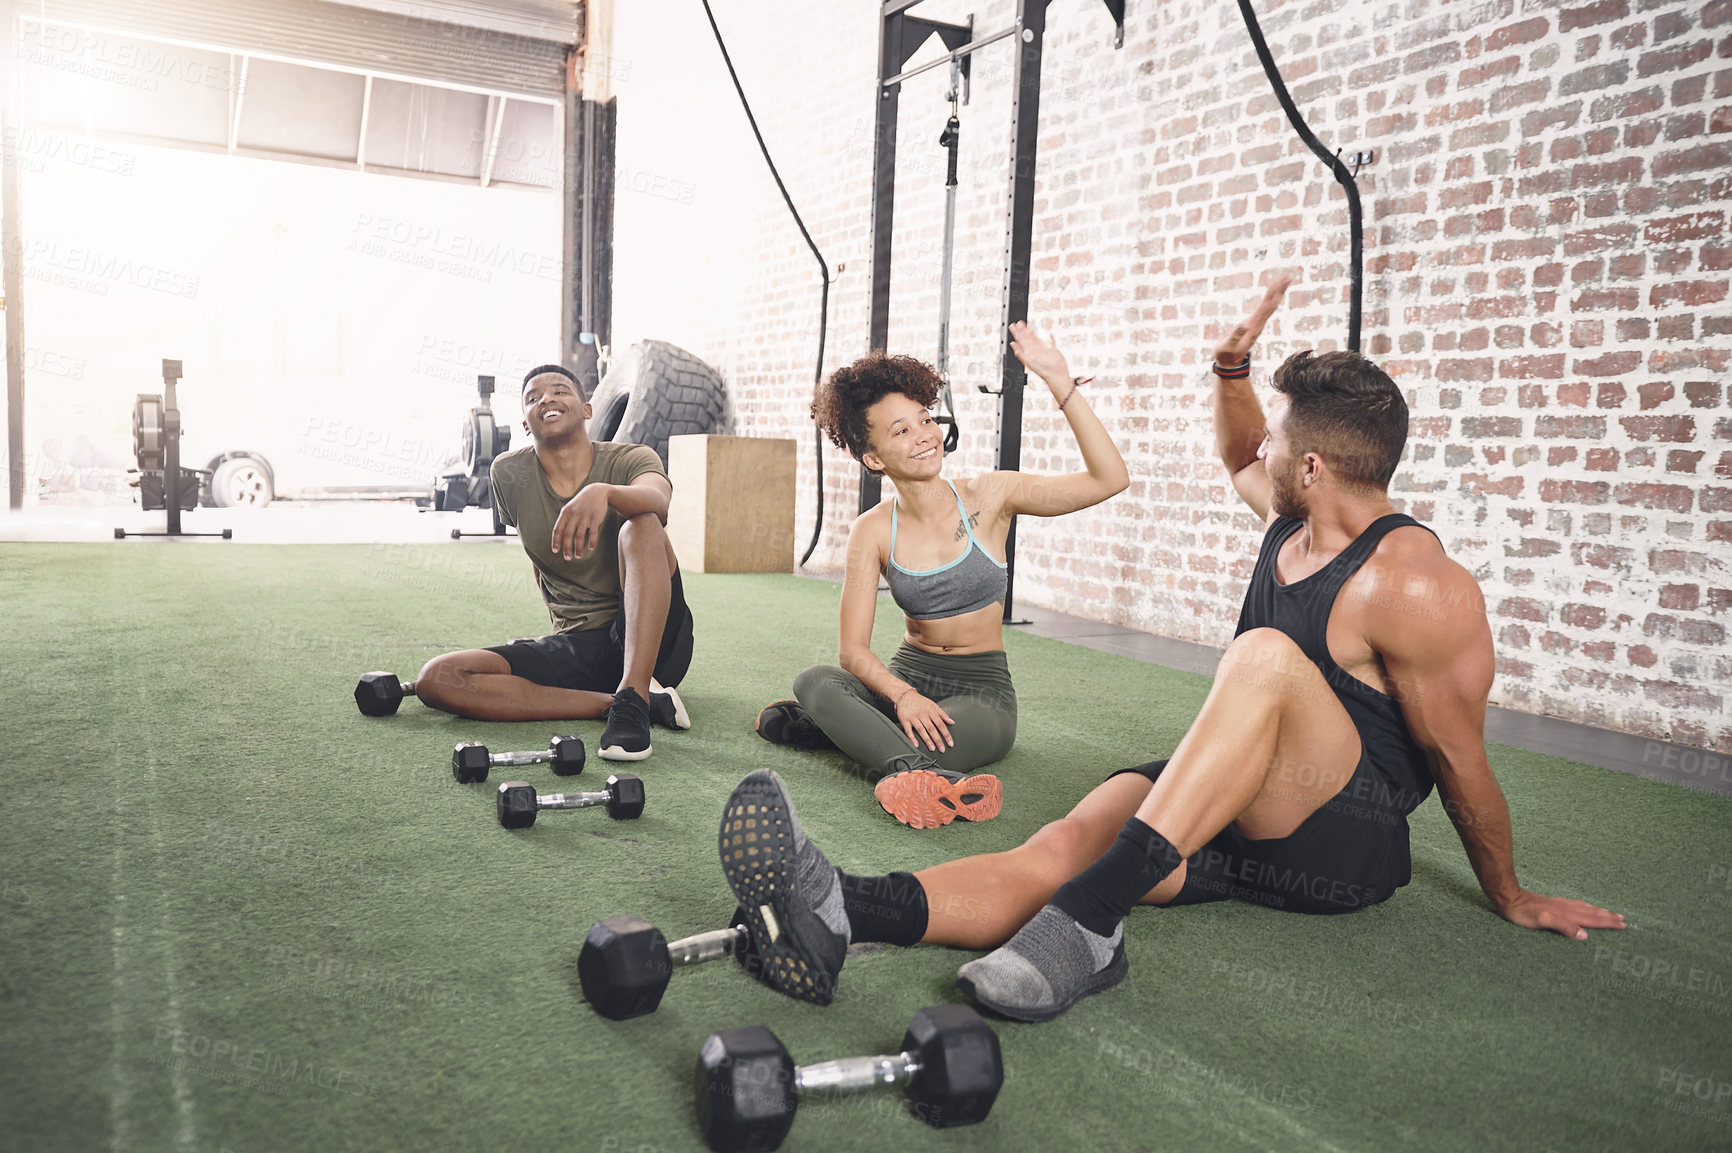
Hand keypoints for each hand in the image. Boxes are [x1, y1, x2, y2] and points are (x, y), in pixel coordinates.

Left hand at [551, 485, 611, 560]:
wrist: (596, 491)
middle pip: (568, 534)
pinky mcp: (595, 518)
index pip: (558, 529)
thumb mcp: (569, 508)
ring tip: (578, 556)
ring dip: (578, 547)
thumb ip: (564, 521)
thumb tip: (558, 537)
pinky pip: (593, 532)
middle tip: (567, 558)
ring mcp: (585, 516)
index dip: (556, 541)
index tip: (555, 551)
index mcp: (565, 513)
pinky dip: (592, 541)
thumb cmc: (581, 503)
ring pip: (580, 535)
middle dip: (567, 548)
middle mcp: (574, 515)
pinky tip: (591, 548)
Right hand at [893, 689, 954, 753]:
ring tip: (932, 748)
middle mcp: (923, 714)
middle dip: (938, 740)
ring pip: (921, 730)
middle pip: (932, 729)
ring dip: (927, 740)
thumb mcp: (933, 705)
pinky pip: (908, 730)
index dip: (946, 734)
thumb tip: (952, 722)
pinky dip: (912, 738)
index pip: (941, 724)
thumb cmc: (920, 702)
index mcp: (931, 711)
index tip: (950, 743)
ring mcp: (913, 717)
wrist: (905, 695)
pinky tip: (916, 745)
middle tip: (942, 749)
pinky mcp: (905, 720)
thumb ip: (943, 714)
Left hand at [1008, 320, 1070, 389]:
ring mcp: (1044, 349)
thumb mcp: (1029, 361)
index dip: (1017, 333)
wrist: (1056, 376)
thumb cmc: (1043, 371)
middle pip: (1027, 338)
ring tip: (1027, 327)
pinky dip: (1051, 338)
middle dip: (1022, 330)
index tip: (1013, 326)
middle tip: (1018, 323)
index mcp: (1029, 351)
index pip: (1021, 340)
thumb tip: (1012, 344)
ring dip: (1031, 332)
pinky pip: (1051, 342)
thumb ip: (1021, 353)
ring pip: (1036, 338)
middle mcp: (1035, 349)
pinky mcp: (1053, 350)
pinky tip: (1050, 334)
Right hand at [1213, 277, 1291, 367]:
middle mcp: (1259, 324)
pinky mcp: (1254, 324)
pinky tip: (1273, 295)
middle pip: (1272, 304)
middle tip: (1288, 277)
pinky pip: (1265, 309)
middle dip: (1279, 290)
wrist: (1230, 363)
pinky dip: (1270, 299)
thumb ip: (1235, 336)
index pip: (1266, 306)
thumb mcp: (1228, 346)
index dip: (1272, 294)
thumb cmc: (1226, 354)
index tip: (1279, 282)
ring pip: (1270, 306)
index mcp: (1254, 326)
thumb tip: (1243, 326)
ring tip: (1284, 281)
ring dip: (1277, 293)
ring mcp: (1258, 324)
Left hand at [1496, 889, 1626, 939]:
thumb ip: (1563, 927)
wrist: (1509, 897)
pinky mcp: (1553, 903)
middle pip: (1593, 913)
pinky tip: (1584, 907)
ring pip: (1585, 908)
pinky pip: (1576, 905)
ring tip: (1610, 913)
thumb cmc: (1523, 913)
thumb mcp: (1542, 922)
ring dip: (1599, 911)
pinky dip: (1586, 907)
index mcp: (1567, 914)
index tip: (1623, 925)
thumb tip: (1585, 936)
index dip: (1608, 923)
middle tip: (1624, 920)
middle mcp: (1567, 908)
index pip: (1593, 919)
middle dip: (1609, 917)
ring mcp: (1560, 904)